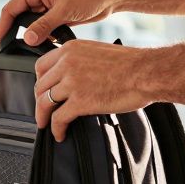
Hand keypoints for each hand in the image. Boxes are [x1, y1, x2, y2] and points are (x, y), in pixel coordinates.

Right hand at [0, 0, 117, 46]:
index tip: (1, 43)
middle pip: (17, 17)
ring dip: (33, 35)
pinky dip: (43, 36)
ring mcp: (44, 5)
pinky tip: (50, 42)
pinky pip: (41, 27)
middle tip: (16, 49)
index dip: (3, 27)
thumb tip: (26, 38)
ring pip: (29, 24)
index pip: (10, 9)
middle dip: (18, 33)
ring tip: (37, 46)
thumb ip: (43, 26)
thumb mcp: (64, 11)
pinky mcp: (53, 13)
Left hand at [35, 40, 152, 140]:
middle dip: (38, 101)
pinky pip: (58, 118)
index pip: (40, 66)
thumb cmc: (131, 64)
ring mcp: (72, 82)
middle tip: (42, 112)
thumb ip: (80, 60)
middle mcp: (67, 63)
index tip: (42, 92)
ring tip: (46, 125)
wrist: (146, 73)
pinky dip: (56, 129)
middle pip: (40, 86)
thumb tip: (72, 75)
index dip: (39, 82)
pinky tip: (60, 134)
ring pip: (44, 102)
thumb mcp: (97, 51)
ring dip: (43, 117)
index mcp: (70, 49)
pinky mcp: (80, 101)